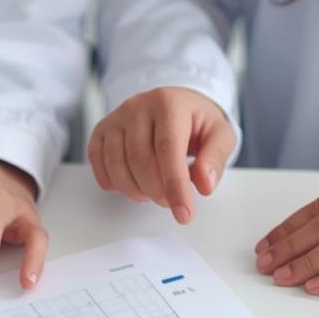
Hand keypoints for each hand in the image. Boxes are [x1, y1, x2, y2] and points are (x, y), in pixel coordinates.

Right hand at [87, 87, 236, 223]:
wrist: (176, 104)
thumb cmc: (197, 122)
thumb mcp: (220, 134)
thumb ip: (215, 158)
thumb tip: (204, 185)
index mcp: (169, 104)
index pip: (168, 150)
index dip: (175, 186)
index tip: (184, 214)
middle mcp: (137, 106)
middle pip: (140, 161)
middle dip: (157, 192)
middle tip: (170, 201)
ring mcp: (116, 118)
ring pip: (116, 165)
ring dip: (135, 191)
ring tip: (153, 192)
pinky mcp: (101, 130)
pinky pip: (98, 163)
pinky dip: (114, 183)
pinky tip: (133, 183)